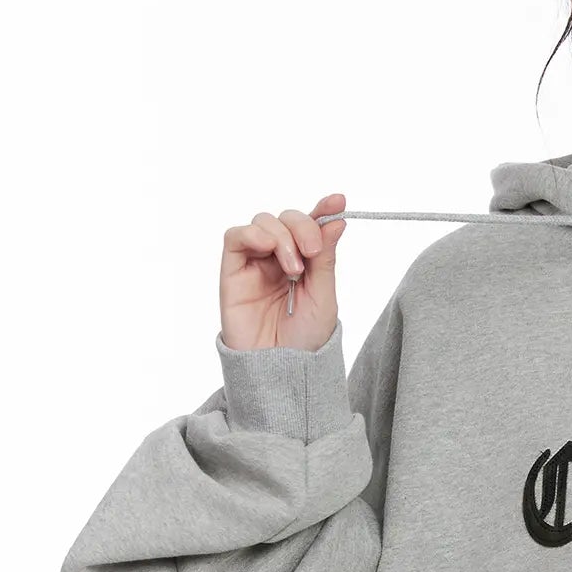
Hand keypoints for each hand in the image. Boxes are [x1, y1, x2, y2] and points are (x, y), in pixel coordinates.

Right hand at [220, 193, 347, 351]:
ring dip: (282, 237)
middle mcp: (279, 258)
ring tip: (293, 270)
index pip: (312, 225)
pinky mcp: (233, 271)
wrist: (280, 370)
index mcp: (305, 262)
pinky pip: (235, 237)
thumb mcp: (324, 296)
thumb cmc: (304, 339)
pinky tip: (267, 248)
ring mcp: (255, 263)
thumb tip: (336, 220)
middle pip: (286, 218)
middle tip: (312, 252)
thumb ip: (325, 258)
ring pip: (263, 222)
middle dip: (303, 226)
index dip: (323, 209)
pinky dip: (253, 234)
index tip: (338, 201)